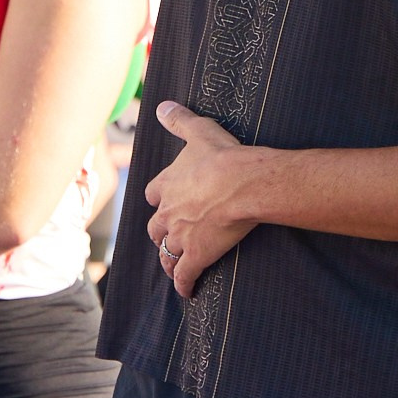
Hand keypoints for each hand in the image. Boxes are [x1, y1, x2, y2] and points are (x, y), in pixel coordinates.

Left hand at [142, 101, 263, 298]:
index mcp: (167, 184)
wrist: (243, 183)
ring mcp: (181, 236)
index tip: (162, 201)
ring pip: (167, 253)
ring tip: (172, 269)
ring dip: (168, 261)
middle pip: (156, 228)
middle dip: (160, 233)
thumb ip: (179, 119)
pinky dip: (184, 284)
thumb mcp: (199, 131)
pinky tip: (187, 292)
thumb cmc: (224, 156)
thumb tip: (161, 105)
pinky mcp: (196, 255)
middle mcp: (168, 212)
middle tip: (167, 237)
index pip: (154, 194)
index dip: (159, 198)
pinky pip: (185, 275)